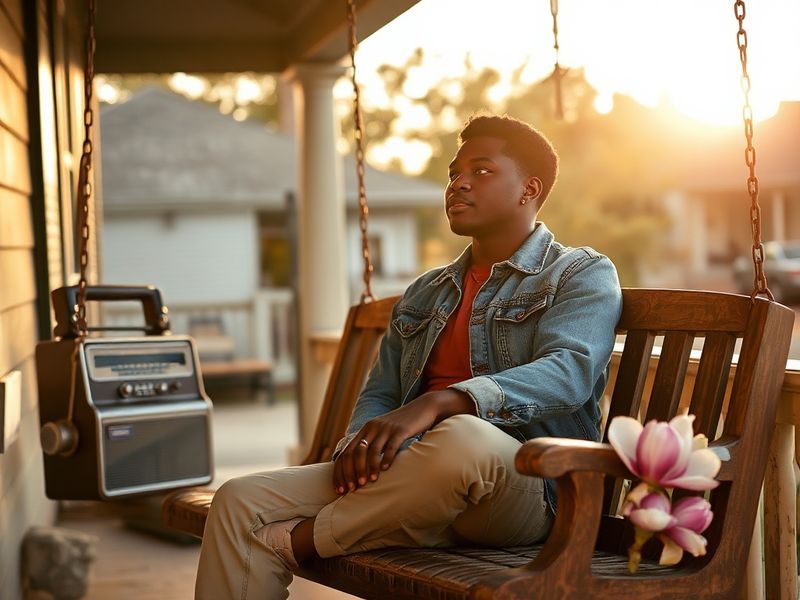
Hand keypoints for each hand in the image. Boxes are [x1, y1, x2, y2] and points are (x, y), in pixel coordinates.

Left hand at [332, 389, 474, 494]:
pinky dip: (387, 458)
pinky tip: (386, 469)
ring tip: (370, 482)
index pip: (345, 453)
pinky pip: (391, 446)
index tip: (341, 489)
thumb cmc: (401, 427)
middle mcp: (372, 428)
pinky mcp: (401, 430)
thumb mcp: (382, 434)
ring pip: (373, 450)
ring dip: (369, 467)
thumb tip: (358, 471)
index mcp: (364, 430)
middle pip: (355, 452)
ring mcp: (386, 428)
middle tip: (354, 488)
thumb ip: (371, 447)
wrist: (422, 408)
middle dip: (352, 472)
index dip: (341, 472)